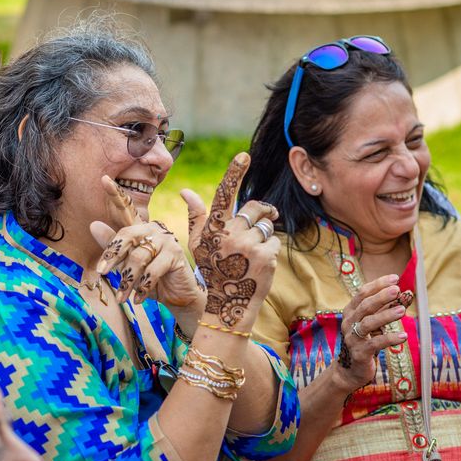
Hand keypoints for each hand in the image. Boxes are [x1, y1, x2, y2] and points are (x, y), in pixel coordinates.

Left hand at [91, 177, 204, 310]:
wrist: (177, 297)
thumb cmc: (150, 280)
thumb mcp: (127, 266)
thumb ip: (112, 247)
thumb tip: (93, 225)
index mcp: (139, 229)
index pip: (125, 209)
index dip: (115, 194)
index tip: (103, 179)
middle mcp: (153, 229)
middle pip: (127, 235)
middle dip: (112, 255)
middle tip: (101, 272)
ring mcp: (166, 240)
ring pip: (138, 257)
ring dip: (127, 280)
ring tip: (122, 297)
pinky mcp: (175, 254)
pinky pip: (152, 271)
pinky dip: (142, 287)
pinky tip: (138, 299)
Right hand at [179, 153, 280, 330]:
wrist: (228, 305)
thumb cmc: (212, 271)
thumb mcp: (198, 245)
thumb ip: (196, 216)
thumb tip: (186, 190)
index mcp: (214, 228)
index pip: (224, 194)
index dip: (234, 173)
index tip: (243, 155)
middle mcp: (230, 233)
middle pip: (255, 208)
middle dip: (263, 210)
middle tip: (268, 213)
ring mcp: (249, 245)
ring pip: (266, 226)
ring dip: (264, 235)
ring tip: (253, 253)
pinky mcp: (266, 256)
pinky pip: (274, 241)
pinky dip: (270, 250)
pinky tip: (259, 264)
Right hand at [334, 275, 408, 391]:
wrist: (351, 371)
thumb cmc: (365, 342)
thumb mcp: (374, 323)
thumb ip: (387, 308)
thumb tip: (406, 293)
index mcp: (351, 312)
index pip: (362, 293)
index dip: (378, 284)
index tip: (395, 278)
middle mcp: (349, 323)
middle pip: (365, 306)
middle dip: (381, 296)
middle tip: (397, 290)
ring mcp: (352, 338)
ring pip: (368, 323)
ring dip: (386, 315)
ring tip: (403, 311)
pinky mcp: (359, 353)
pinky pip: (375, 344)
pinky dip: (389, 339)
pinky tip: (403, 337)